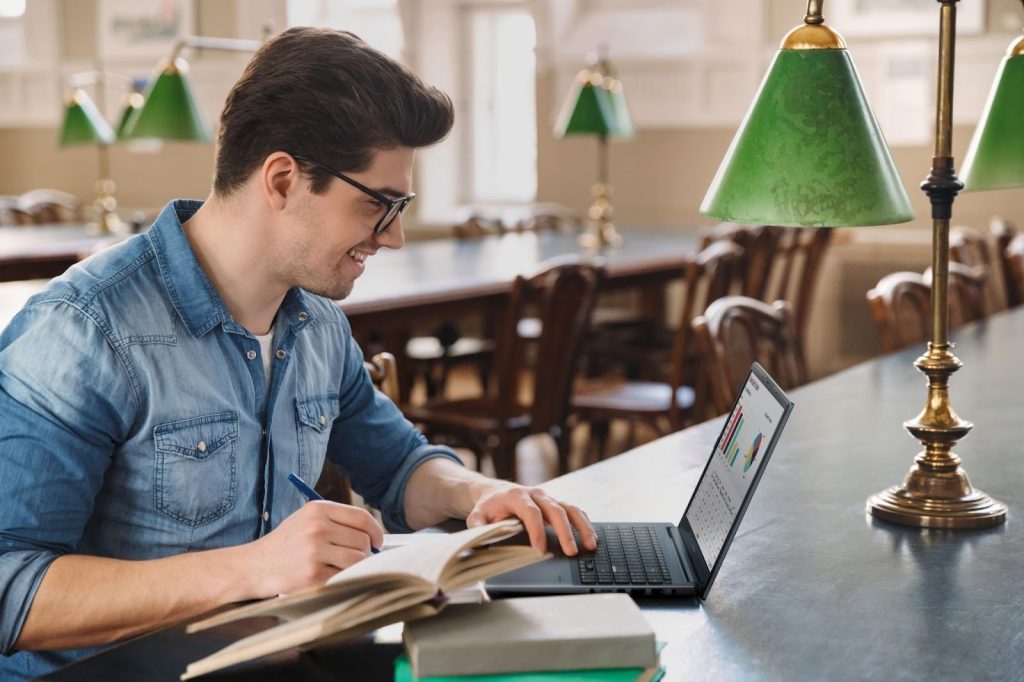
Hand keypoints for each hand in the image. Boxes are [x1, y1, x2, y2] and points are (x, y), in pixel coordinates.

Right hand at [245, 501, 384, 596]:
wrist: (254, 566)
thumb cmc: (286, 544)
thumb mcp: (306, 520)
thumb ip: (337, 522)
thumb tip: (372, 536)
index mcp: (318, 509)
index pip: (361, 517)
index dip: (375, 531)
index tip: (377, 541)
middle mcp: (317, 528)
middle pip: (363, 541)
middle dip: (364, 552)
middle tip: (355, 557)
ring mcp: (315, 552)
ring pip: (357, 560)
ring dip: (354, 566)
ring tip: (338, 566)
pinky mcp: (312, 575)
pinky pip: (343, 576)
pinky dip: (340, 578)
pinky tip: (326, 575)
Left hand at [465, 483, 596, 555]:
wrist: (495, 492)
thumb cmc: (488, 506)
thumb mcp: (477, 514)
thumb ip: (477, 525)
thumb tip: (479, 536)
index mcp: (517, 496)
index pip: (531, 512)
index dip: (537, 530)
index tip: (541, 549)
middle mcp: (536, 494)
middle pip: (556, 510)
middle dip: (565, 532)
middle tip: (571, 551)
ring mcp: (549, 498)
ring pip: (570, 508)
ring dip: (582, 527)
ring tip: (590, 545)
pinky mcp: (556, 504)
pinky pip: (574, 511)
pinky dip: (584, 524)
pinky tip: (590, 538)